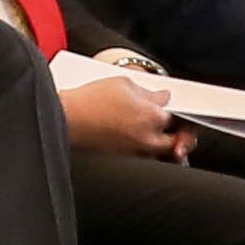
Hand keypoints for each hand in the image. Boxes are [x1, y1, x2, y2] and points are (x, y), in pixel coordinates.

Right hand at [55, 56, 178, 155]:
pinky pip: (145, 158)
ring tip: (162, 135)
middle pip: (177, 141)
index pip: (179, 116)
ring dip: (166, 145)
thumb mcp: (122, 83)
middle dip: (180, 135)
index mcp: (151, 116)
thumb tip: (162, 97)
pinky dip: (148, 150)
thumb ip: (149, 91)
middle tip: (176, 127)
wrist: (65, 120)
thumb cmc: (89, 100)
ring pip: (162, 153)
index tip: (175, 109)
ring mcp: (135, 152)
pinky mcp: (123, 160)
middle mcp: (147, 138)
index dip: (180, 112)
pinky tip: (140, 138)